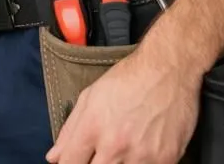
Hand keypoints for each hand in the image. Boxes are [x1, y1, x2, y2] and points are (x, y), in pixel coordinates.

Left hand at [47, 44, 202, 163]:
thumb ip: (69, 131)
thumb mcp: (90, 97)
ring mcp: (141, 155)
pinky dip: (143, 163)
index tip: (78, 161)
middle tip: (103, 152)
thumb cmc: (129, 79)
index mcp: (92, 127)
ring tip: (126, 146)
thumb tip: (54, 158)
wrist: (169, 69)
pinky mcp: (166, 159)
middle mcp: (115, 144)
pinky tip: (144, 148)